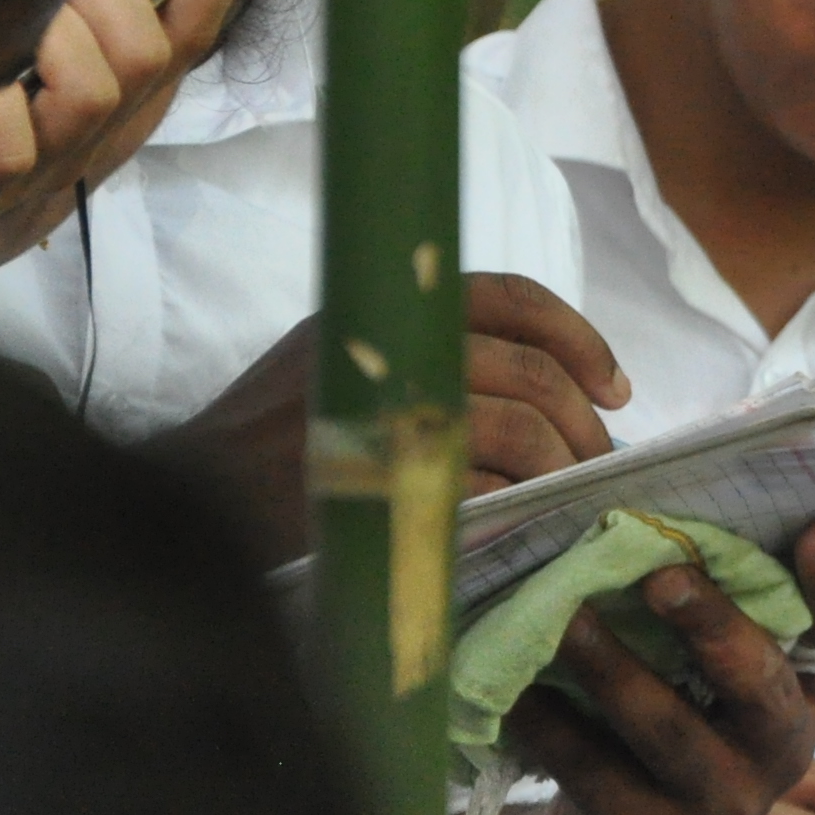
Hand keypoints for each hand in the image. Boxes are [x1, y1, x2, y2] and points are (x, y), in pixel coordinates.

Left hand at [0, 0, 252, 284]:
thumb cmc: (0, 117)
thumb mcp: (53, 55)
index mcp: (134, 88)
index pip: (196, 25)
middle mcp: (111, 125)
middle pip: (148, 54)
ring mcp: (58, 163)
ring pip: (93, 93)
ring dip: (46, 39)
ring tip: (5, 24)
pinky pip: (12, 146)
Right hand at [170, 274, 631, 554]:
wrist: (200, 488)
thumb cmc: (289, 433)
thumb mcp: (357, 362)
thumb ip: (437, 358)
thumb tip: (556, 396)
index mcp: (386, 304)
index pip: (510, 295)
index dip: (579, 337)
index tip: (615, 389)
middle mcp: (384, 341)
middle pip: (528, 370)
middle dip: (581, 424)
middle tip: (597, 463)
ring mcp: (379, 406)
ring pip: (513, 426)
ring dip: (558, 467)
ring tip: (566, 496)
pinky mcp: (372, 470)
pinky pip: (474, 483)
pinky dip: (511, 503)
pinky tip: (518, 519)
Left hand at [517, 521, 814, 814]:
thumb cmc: (671, 728)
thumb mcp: (710, 683)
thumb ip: (711, 620)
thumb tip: (657, 519)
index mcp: (806, 700)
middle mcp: (780, 755)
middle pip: (758, 685)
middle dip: (712, 626)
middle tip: (661, 575)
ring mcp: (721, 806)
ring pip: (666, 730)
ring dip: (613, 668)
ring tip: (567, 617)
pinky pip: (594, 772)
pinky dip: (549, 725)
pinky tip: (515, 686)